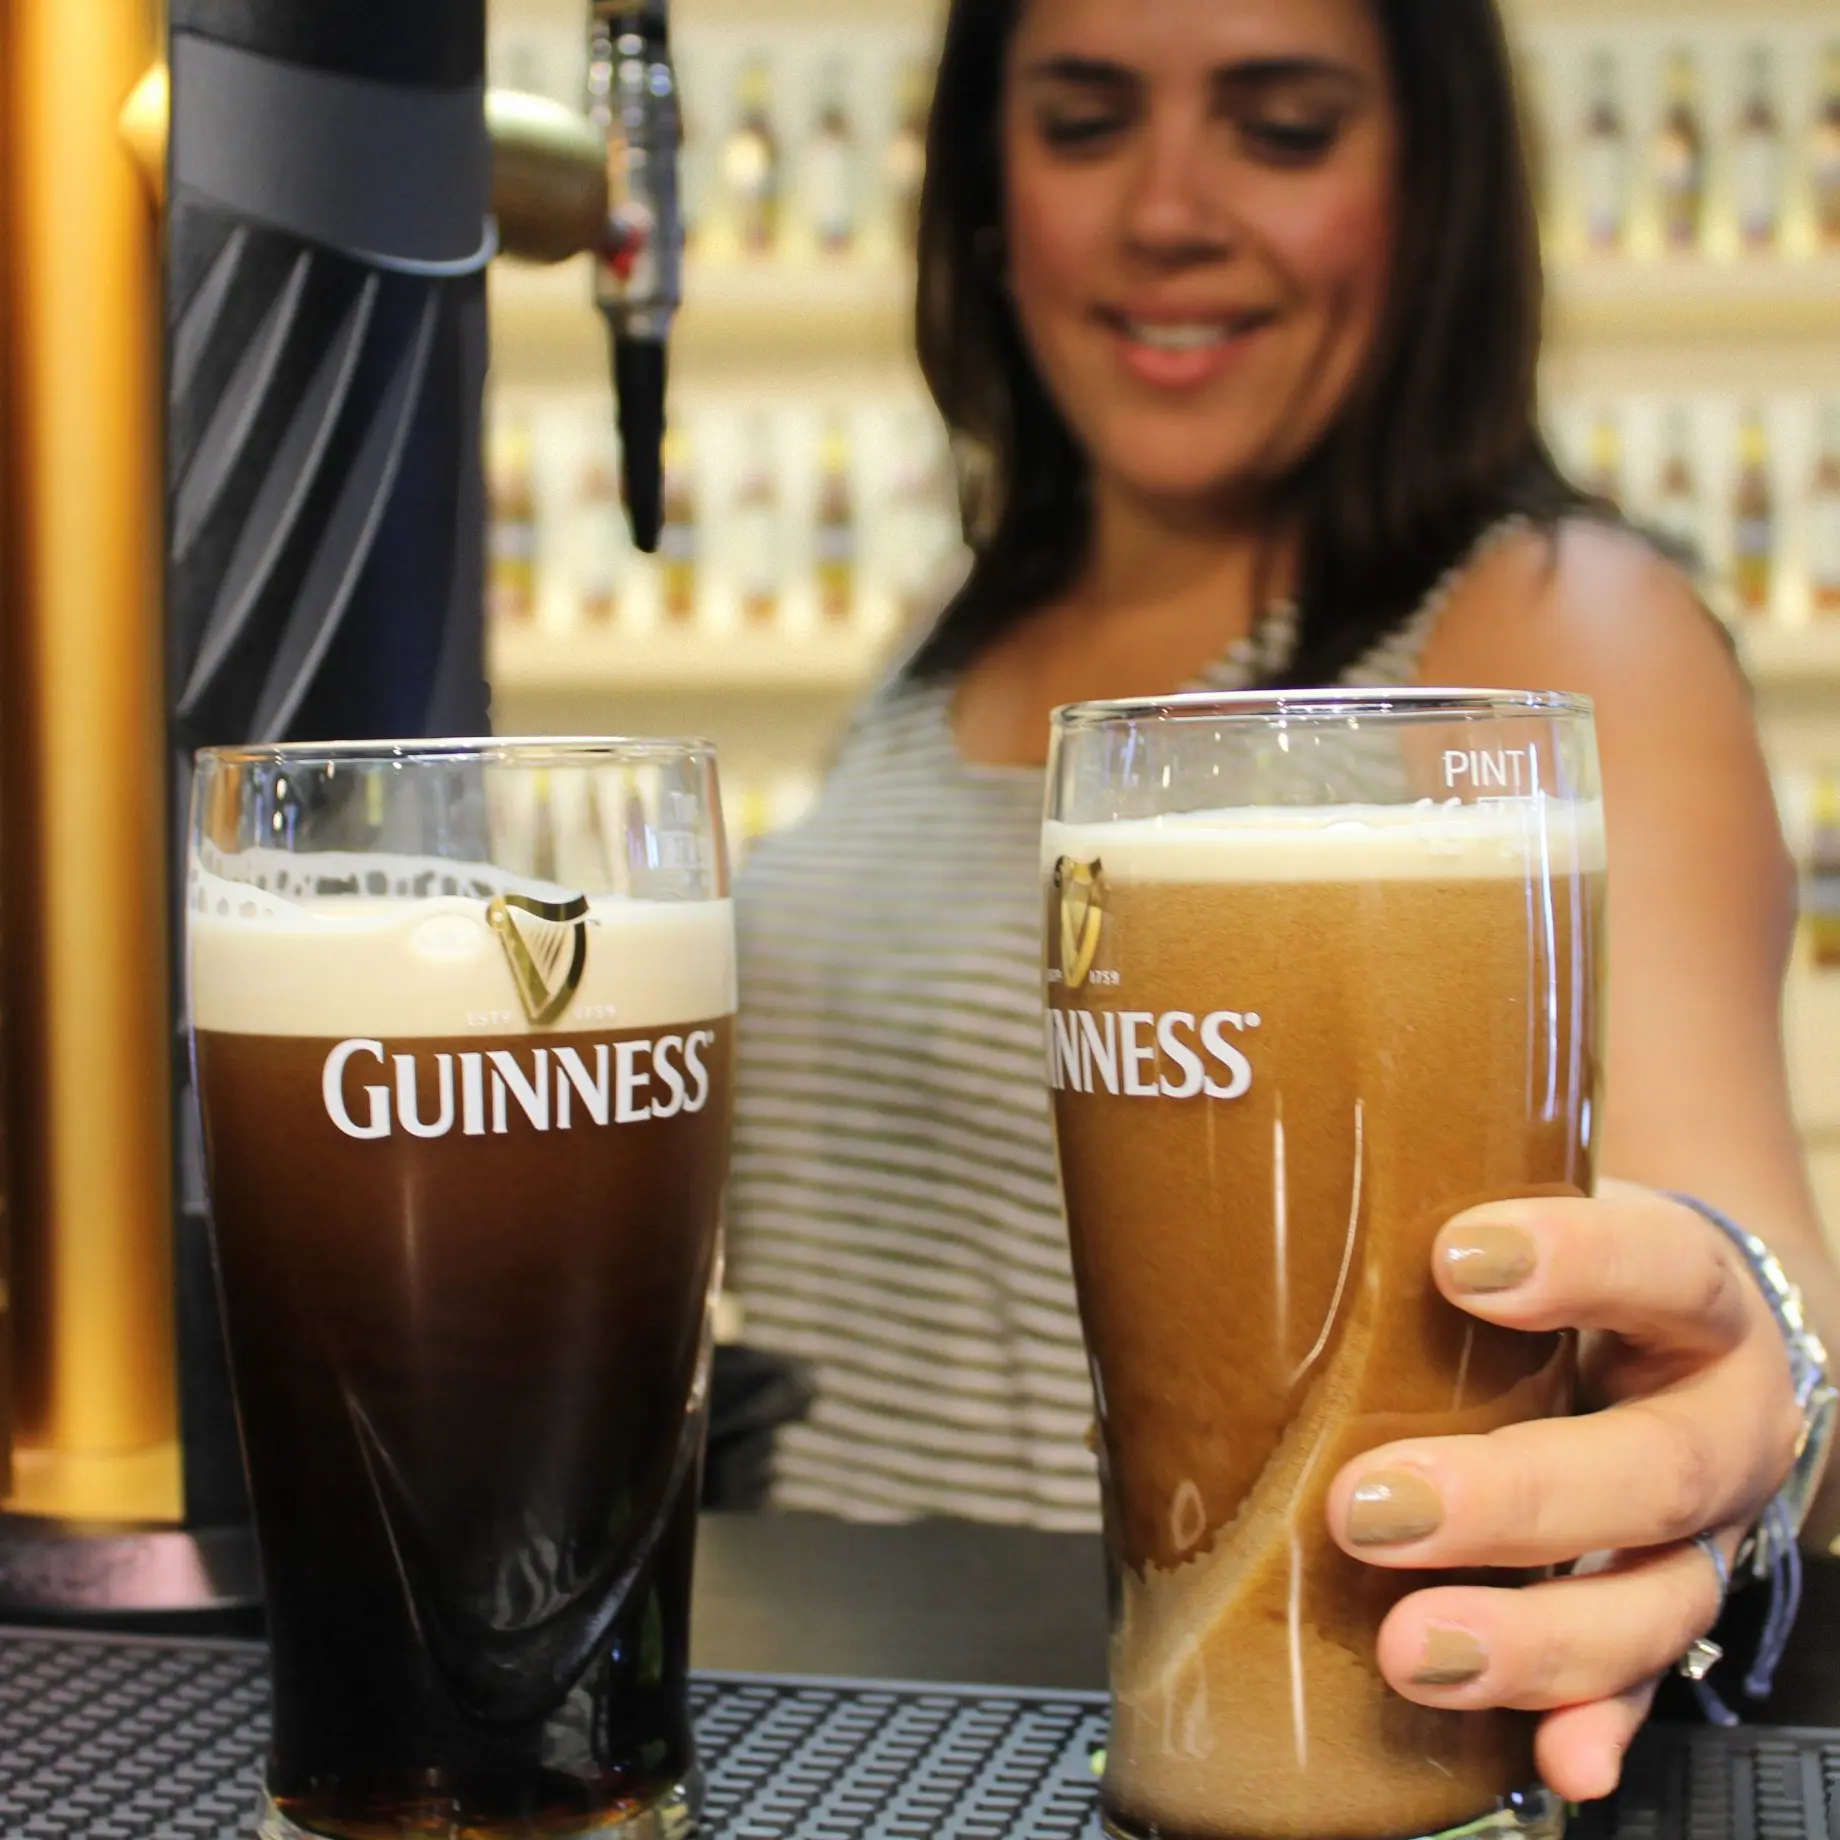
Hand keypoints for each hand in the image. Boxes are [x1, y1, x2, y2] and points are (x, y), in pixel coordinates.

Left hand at [1324, 1182, 1801, 1804]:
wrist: (1689, 1336)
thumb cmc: (1578, 1271)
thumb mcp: (1538, 1215)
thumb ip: (1430, 1214)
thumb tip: (1221, 1224)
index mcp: (1691, 1297)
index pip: (1661, 1265)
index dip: (1577, 1263)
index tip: (1456, 1259)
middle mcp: (1715, 1420)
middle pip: (1649, 1467)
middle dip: (1512, 1498)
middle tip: (1373, 1505)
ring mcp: (1700, 1532)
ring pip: (1653, 1600)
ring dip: (1533, 1637)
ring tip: (1414, 1646)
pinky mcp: (1664, 1610)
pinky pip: (1643, 1687)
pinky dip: (1593, 1725)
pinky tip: (1551, 1760)